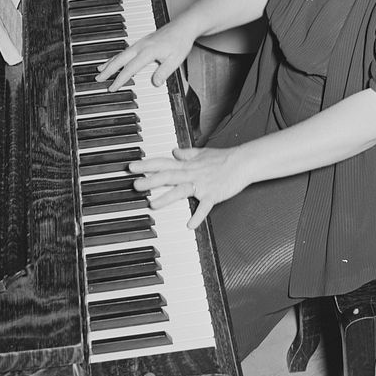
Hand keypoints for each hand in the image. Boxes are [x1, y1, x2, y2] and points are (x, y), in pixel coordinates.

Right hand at [96, 15, 196, 91]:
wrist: (183, 26)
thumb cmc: (180, 41)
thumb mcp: (175, 60)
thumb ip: (164, 72)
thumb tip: (155, 83)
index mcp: (148, 51)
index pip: (130, 68)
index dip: (120, 79)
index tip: (112, 87)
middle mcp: (141, 46)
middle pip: (120, 59)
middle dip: (108, 70)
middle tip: (98, 78)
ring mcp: (141, 43)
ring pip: (121, 54)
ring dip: (110, 62)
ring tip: (100, 70)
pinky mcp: (143, 42)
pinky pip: (126, 50)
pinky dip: (117, 56)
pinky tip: (114, 60)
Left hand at [129, 144, 251, 228]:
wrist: (243, 162)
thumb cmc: (223, 158)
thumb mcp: (202, 152)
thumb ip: (186, 153)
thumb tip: (174, 150)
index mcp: (188, 164)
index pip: (163, 162)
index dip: (147, 165)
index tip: (132, 167)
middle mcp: (192, 173)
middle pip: (168, 176)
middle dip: (151, 181)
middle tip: (135, 185)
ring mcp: (202, 184)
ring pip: (181, 190)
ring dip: (167, 197)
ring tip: (153, 204)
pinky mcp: (213, 195)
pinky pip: (204, 206)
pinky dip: (198, 215)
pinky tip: (190, 224)